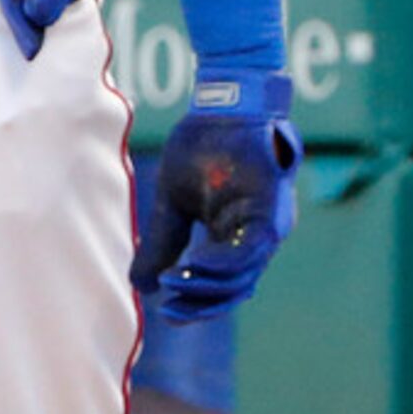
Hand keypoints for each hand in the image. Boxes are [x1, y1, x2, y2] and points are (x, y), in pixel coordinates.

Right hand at [132, 71, 300, 321]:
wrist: (223, 101)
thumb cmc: (202, 145)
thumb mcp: (173, 201)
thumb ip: (164, 242)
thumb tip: (142, 286)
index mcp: (238, 233)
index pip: (222, 283)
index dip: (196, 302)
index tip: (166, 312)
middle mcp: (258, 234)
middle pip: (236, 287)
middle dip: (202, 304)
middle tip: (170, 312)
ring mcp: (269, 221)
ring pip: (245, 273)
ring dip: (209, 286)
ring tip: (176, 287)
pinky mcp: (270, 206)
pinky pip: (251, 247)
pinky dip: (222, 263)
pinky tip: (192, 267)